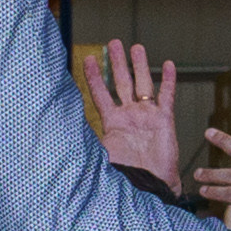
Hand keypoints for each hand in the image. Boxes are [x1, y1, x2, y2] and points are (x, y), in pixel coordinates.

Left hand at [80, 35, 182, 186]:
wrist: (148, 186)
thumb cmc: (124, 176)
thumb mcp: (99, 155)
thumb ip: (84, 141)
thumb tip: (62, 132)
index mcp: (112, 123)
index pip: (101, 94)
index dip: (95, 77)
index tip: (88, 59)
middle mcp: (129, 116)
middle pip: (122, 82)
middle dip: (117, 63)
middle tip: (113, 43)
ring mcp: (148, 116)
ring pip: (143, 84)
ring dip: (140, 65)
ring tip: (135, 46)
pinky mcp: (165, 120)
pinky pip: (167, 96)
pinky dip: (168, 80)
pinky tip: (167, 65)